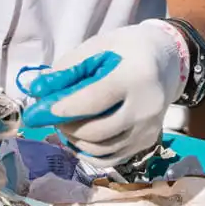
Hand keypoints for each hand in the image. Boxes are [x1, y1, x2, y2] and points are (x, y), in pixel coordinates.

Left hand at [20, 19, 188, 164]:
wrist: (166, 61)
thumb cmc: (127, 50)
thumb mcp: (98, 47)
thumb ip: (68, 68)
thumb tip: (38, 92)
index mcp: (135, 77)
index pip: (94, 100)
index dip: (63, 109)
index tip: (38, 112)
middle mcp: (147, 108)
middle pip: (97, 131)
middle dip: (66, 127)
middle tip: (50, 117)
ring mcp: (149, 129)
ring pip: (102, 149)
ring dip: (75, 141)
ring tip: (64, 125)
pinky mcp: (148, 142)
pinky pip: (112, 158)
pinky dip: (89, 153)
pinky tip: (78, 138)